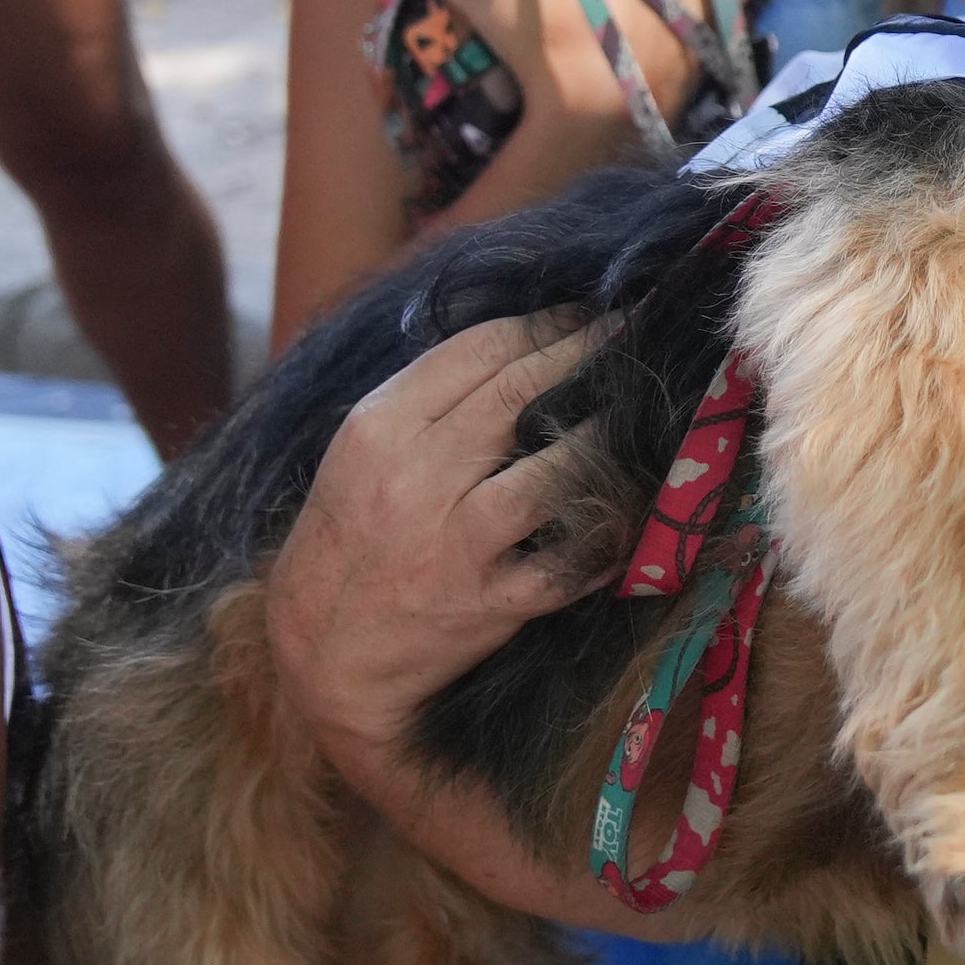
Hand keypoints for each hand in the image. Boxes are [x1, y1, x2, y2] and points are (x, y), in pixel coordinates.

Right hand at [258, 312, 607, 761]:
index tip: (586, 314)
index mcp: (380, 429)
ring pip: (554, 472)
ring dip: (606, 437)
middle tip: (632, 335)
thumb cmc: (350, 534)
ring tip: (639, 413)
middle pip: (520, 394)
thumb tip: (517, 339)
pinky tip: (636, 504)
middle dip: (588, 354)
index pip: (479, 350)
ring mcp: (457, 545)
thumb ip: (427, 397)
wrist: (324, 650)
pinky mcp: (492, 604)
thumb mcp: (361, 450)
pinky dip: (609, 532)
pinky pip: (570, 560)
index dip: (546, 324)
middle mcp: (417, 479)